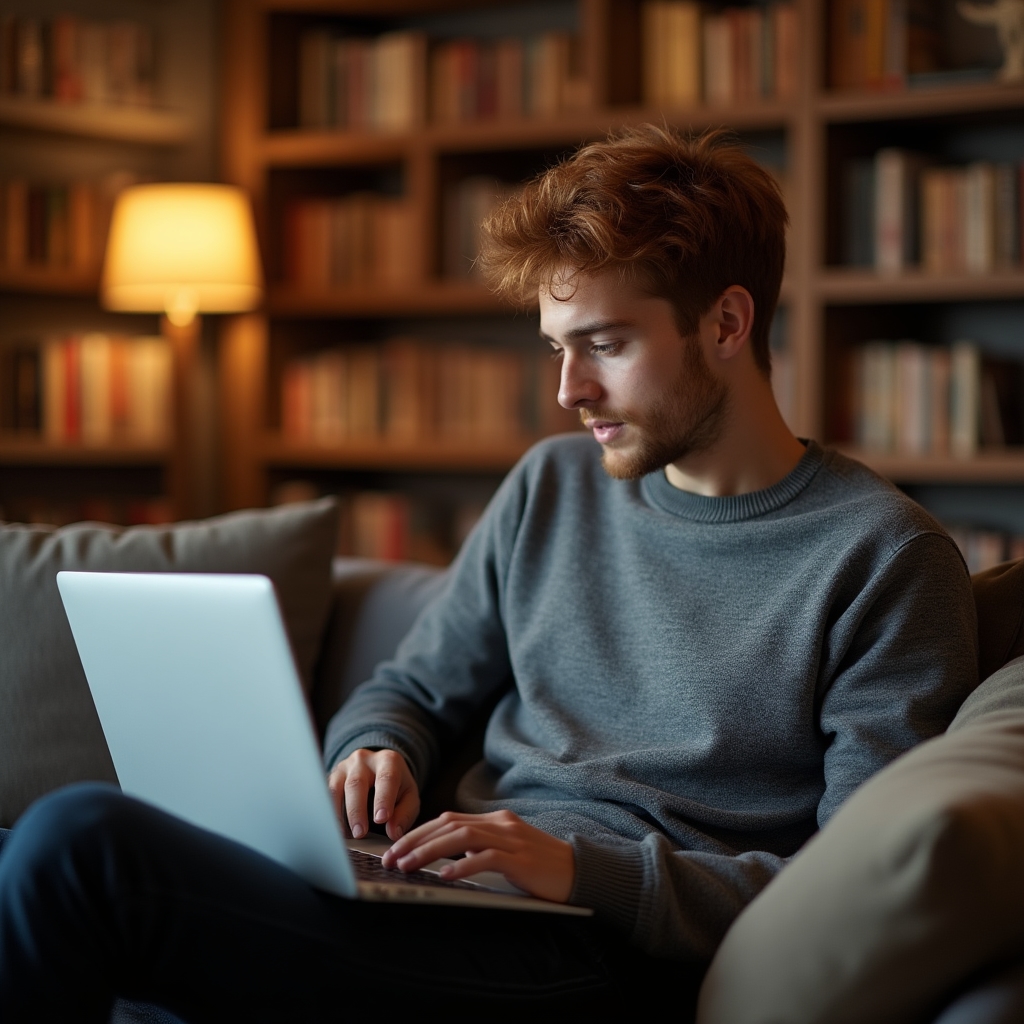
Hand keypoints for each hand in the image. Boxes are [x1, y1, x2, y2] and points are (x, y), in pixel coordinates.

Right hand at [328, 748, 419, 841]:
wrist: (380, 767)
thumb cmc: (396, 786)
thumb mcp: (409, 796)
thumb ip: (404, 813)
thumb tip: (393, 833)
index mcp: (388, 761)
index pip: (386, 778)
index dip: (383, 799)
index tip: (381, 819)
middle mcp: (363, 760)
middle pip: (356, 783)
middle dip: (357, 810)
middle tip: (360, 833)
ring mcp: (344, 767)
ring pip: (335, 788)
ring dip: (338, 814)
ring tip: (344, 836)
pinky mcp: (330, 777)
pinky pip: (324, 795)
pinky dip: (328, 813)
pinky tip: (333, 829)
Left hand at [381, 810, 574, 903]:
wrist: (580, 872)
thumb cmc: (542, 866)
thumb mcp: (507, 851)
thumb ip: (481, 847)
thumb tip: (448, 856)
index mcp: (495, 820)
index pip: (448, 819)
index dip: (419, 833)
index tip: (395, 847)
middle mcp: (500, 824)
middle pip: (449, 825)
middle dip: (415, 840)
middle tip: (391, 858)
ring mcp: (511, 839)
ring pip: (461, 838)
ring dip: (429, 851)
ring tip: (407, 865)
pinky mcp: (521, 859)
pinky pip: (486, 858)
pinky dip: (462, 866)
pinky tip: (444, 876)